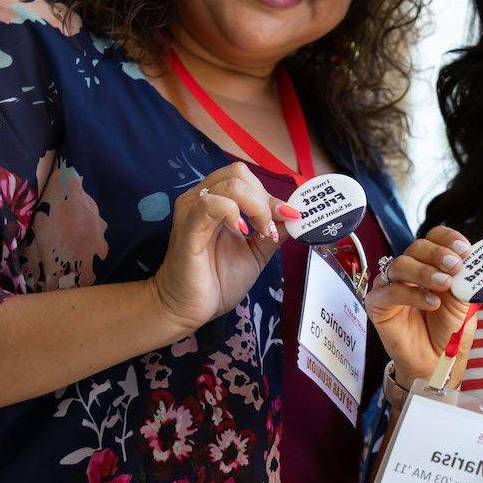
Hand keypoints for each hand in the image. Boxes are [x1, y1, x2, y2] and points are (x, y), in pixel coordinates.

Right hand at [150, 162, 299, 331]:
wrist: (188, 309)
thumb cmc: (216, 280)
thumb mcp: (254, 253)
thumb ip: (273, 232)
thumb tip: (295, 216)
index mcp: (215, 201)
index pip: (246, 179)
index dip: (271, 196)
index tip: (289, 218)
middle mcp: (201, 199)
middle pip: (238, 174)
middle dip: (264, 199)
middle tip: (270, 228)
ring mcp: (192, 211)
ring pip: (230, 184)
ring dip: (256, 206)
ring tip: (261, 232)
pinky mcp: (188, 228)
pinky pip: (211, 204)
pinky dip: (234, 212)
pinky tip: (241, 231)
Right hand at [366, 225, 475, 388]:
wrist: (436, 362)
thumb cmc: (448, 330)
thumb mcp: (464, 302)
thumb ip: (465, 281)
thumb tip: (472, 261)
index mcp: (431, 264)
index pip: (434, 238)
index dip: (448, 239)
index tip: (464, 250)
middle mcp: (409, 270)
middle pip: (417, 247)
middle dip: (438, 254)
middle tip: (455, 267)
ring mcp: (391, 285)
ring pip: (400, 264)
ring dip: (424, 271)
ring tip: (444, 285)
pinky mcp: (377, 304)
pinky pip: (390, 291)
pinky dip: (412, 294)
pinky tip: (431, 303)